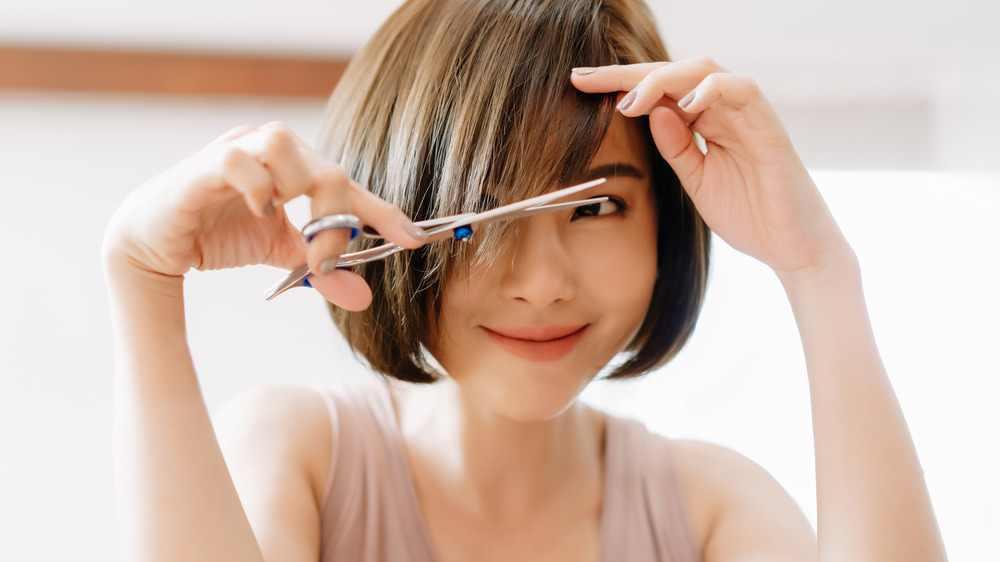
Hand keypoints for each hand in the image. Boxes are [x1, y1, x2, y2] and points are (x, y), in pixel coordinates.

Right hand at [102, 122, 426, 309]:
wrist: (154, 244)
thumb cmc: (219, 234)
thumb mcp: (281, 256)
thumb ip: (322, 270)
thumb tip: (364, 297)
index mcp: (294, 165)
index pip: (348, 183)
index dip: (382, 211)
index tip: (413, 240)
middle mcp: (268, 148)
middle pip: (326, 166)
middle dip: (338, 218)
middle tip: (329, 259)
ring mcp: (234, 149)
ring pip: (283, 143)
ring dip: (300, 190)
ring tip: (292, 229)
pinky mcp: (200, 166)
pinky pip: (235, 159)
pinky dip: (255, 186)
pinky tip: (259, 213)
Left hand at [572, 58, 851, 281]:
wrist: (793, 249)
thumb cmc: (749, 215)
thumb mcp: (696, 181)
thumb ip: (675, 147)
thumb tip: (649, 111)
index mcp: (707, 121)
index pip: (659, 90)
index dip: (619, 84)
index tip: (578, 84)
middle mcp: (727, 109)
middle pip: (675, 71)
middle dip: (627, 73)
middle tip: (584, 78)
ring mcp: (749, 114)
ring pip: (704, 70)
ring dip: (661, 80)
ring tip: (629, 102)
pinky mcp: (769, 128)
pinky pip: (741, 90)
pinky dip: (709, 90)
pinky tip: (680, 106)